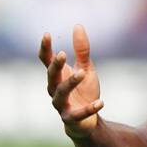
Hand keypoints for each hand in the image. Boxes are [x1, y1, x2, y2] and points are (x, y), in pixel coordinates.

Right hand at [38, 24, 102, 139]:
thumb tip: (78, 26)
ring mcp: (62, 105)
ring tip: (82, 73)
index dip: (45, 48)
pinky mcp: (71, 119)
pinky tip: (101, 102)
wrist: (87, 121)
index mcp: (57, 76)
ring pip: (61, 93)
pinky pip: (78, 114)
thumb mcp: (85, 68)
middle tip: (62, 53)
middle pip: (51, 76)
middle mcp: (55, 89)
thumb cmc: (84, 91)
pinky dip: (89, 109)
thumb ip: (82, 51)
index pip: (46, 61)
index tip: (47, 34)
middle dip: (55, 65)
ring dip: (70, 83)